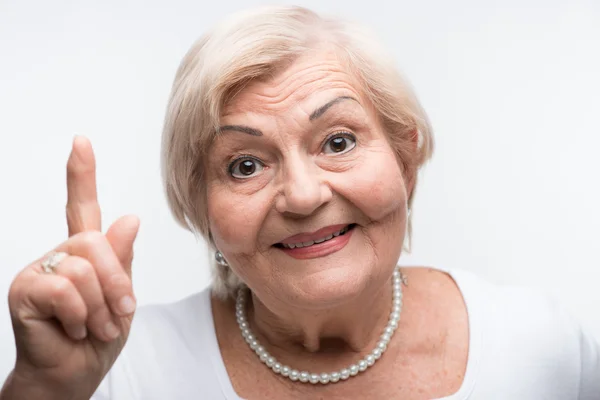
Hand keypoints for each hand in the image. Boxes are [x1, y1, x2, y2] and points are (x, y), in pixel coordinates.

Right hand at [4, 136, 139, 398]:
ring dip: (100, 307)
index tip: (81, 141)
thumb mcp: (122, 299)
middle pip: (95, 242)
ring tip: (94, 327)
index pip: (82, 206)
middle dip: (116, 284)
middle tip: (118, 315)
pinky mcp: (24, 290)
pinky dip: (80, 316)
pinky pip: (65, 289)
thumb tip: (130, 217)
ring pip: (84, 268)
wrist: (73, 377)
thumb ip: (122, 261)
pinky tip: (72, 330)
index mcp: (84, 253)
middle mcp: (58, 255)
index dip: (82, 174)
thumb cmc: (98, 338)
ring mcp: (38, 270)